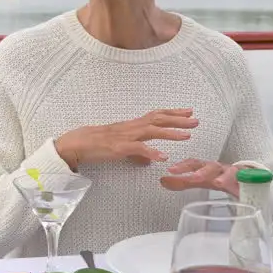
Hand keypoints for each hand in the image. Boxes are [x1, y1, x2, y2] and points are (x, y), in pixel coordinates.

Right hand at [54, 109, 197, 169]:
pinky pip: (138, 149)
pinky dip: (152, 152)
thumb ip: (138, 153)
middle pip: (159, 119)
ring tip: (187, 135)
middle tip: (196, 119)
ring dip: (171, 132)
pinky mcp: (119, 148)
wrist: (77, 144)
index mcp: (132, 126)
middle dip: (178, 119)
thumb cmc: (97, 145)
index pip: (156, 115)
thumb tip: (151, 161)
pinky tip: (163, 157)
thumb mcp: (121, 149)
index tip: (188, 111)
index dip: (173, 112)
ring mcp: (126, 136)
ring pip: (152, 131)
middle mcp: (132, 127)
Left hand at [160, 159, 261, 194]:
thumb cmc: (221, 178)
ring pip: (230, 172)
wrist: (247, 180)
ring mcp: (236, 174)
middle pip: (211, 166)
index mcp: (208, 167)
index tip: (171, 170)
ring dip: (224, 177)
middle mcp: (221, 168)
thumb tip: (162, 180)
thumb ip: (183, 181)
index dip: (183, 166)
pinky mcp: (250, 180)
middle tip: (193, 177)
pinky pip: (249, 180)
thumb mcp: (201, 181)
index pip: (195, 163)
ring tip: (218, 183)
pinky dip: (246, 182)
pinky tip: (242, 187)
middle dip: (202, 171)